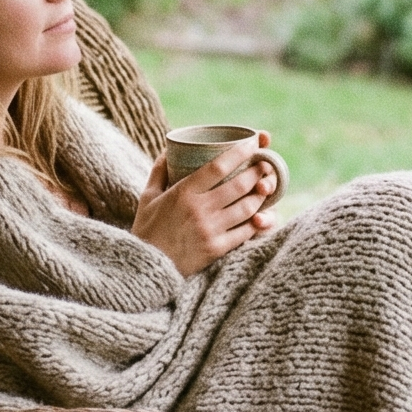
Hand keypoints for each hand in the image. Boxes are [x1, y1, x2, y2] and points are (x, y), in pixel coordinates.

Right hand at [130, 133, 280, 276]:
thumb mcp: (148, 197)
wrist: (146, 268)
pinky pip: (246, 231)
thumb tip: (169, 150)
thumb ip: (160, 172)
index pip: (218, 166)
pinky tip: (263, 213)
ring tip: (265, 186)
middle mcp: (199, 209)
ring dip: (260, 194)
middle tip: (265, 164)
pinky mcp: (217, 249)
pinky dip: (258, 220)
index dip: (240, 152)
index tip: (252, 143)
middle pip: (239, 184)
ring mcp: (210, 230)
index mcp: (183, 192)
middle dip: (257, 171)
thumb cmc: (146, 230)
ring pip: (247, 207)